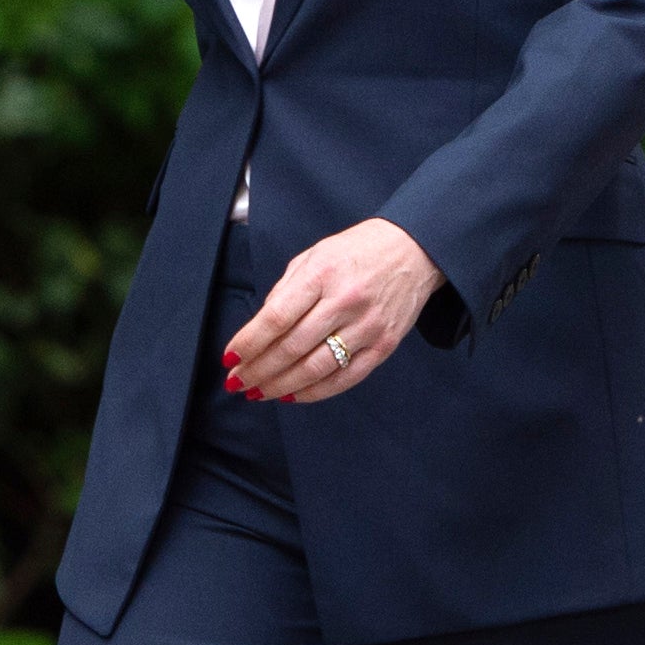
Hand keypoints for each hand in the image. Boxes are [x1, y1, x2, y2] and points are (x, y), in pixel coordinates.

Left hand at [224, 218, 445, 404]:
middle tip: (238, 382)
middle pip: (292, 347)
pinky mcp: (384, 345)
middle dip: (259, 370)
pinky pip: (345, 378)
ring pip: (316, 368)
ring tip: (259, 393)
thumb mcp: (314, 255)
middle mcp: (346, 301)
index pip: (277, 317)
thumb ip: (285, 290)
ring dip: (281, 385)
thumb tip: (259, 330)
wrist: (414, 249)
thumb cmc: (358, 251)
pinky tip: (293, 395)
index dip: (249, 342)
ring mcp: (368, 326)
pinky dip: (315, 392)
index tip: (230, 358)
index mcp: (323, 274)